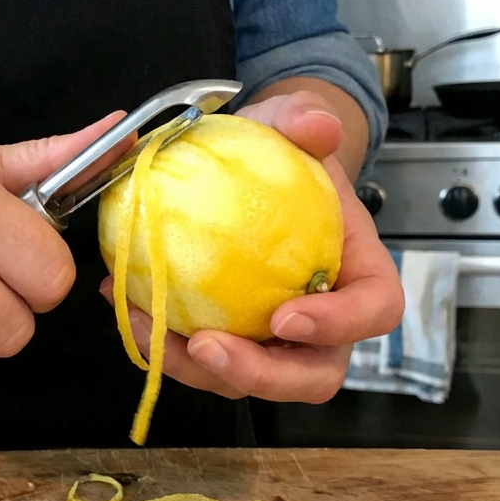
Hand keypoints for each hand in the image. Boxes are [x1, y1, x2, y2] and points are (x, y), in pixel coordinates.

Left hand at [100, 91, 403, 403]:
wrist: (253, 173)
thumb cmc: (284, 159)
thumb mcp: (291, 125)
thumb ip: (304, 119)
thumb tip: (317, 126)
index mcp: (359, 273)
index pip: (373, 311)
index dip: (337, 325)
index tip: (284, 316)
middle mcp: (325, 322)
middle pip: (312, 375)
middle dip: (259, 374)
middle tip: (204, 346)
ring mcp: (276, 342)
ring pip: (248, 382)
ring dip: (193, 367)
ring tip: (144, 325)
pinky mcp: (231, 343)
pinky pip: (202, 362)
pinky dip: (162, 344)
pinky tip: (126, 306)